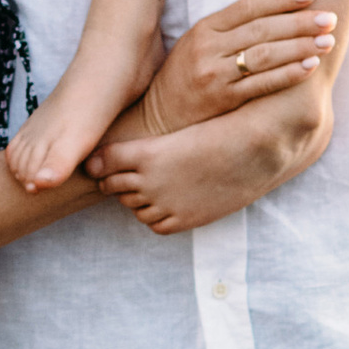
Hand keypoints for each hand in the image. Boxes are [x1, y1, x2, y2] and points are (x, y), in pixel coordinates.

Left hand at [89, 72, 334, 233]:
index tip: (95, 162)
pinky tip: (160, 202)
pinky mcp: (183, 219)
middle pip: (112, 185)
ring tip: (141, 187)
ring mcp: (166, 203)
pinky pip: (154, 223)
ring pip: (131, 206)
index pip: (103, 161)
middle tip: (113, 175)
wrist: (253, 151)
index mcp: (145, 152)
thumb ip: (152, 137)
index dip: (98, 162)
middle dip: (112, 180)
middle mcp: (149, 181)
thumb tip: (132, 141)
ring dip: (132, 198)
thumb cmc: (221, 127)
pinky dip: (152, 214)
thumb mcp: (180, 124)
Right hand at [136, 0, 334, 134]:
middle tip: (330, 18)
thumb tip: (279, 12)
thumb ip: (231, 28)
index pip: (249, 6)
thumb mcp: (199, 43)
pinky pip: (261, 84)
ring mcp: (213, 74)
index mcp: (204, 28)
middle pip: (261, 29)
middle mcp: (208, 48)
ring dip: (300, 47)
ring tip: (327, 41)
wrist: (159, 116)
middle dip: (300, 22)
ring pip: (264, 55)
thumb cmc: (187, 76)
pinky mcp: (221, 99)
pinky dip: (287, 74)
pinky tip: (309, 67)